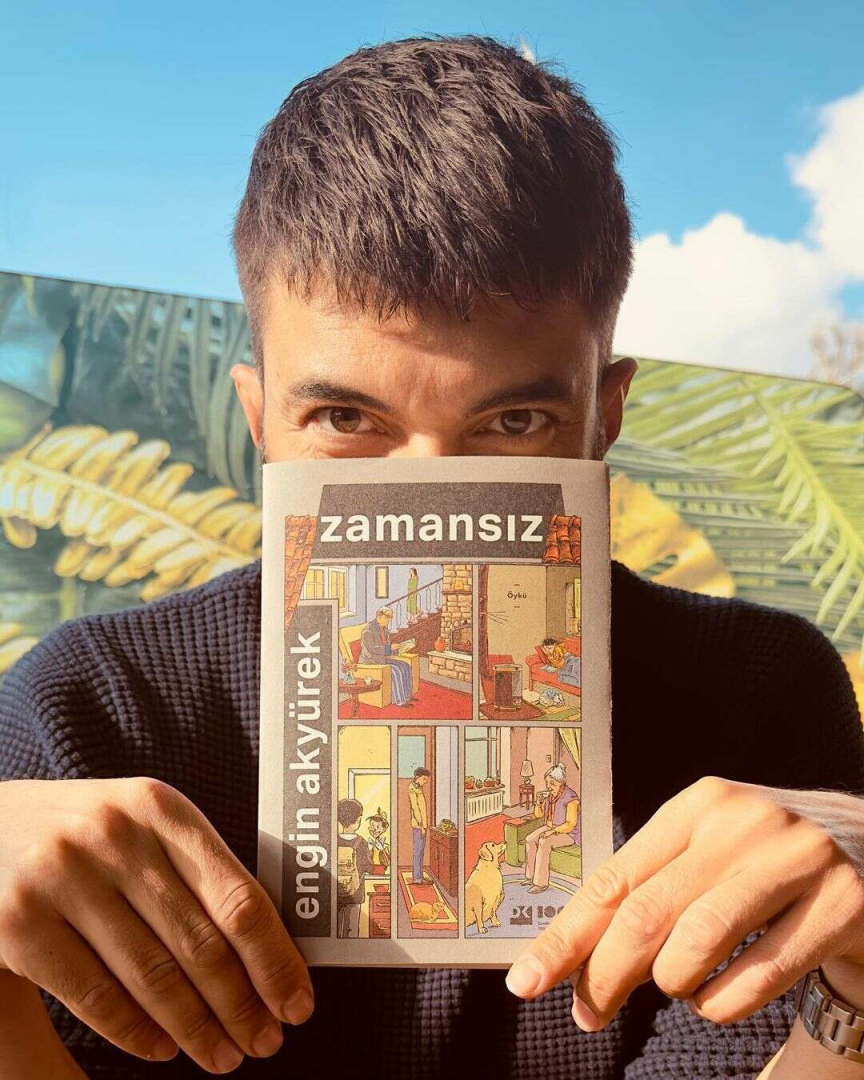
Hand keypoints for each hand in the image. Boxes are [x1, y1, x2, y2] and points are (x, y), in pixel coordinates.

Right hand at [0, 778, 312, 1072]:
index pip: (237, 897)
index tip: (298, 1002)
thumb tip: (268, 949)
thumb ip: (198, 869)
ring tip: (224, 1055)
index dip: (273, 959)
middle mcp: (114, 836)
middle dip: (242, 1004)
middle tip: (266, 1041)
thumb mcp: (144, 825)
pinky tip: (164, 1049)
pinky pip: (94, 995)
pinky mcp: (18, 923)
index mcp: (161, 808)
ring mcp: (63, 877)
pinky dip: (135, 1031)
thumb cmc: (89, 833)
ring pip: (151, 975)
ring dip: (197, 1028)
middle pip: (200, 943)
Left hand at [505, 777, 863, 1029]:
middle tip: (588, 1014)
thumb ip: (651, 894)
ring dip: (671, 985)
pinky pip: (759, 975)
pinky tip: (719, 1001)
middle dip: (604, 976)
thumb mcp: (708, 856)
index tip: (527, 982)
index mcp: (698, 804)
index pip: (614, 878)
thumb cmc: (767, 863)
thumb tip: (575, 961)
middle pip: (646, 914)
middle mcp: (743, 822)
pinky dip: (723, 1004)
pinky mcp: (841, 904)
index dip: (566, 936)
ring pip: (697, 943)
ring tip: (676, 989)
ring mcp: (796, 859)